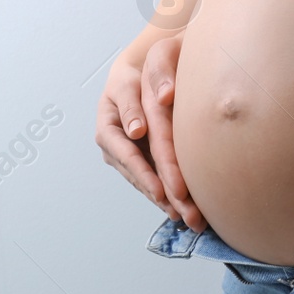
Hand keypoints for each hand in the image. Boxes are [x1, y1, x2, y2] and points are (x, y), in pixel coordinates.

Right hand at [95, 34, 202, 228]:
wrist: (134, 75)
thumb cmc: (133, 75)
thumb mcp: (128, 83)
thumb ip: (131, 104)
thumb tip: (136, 130)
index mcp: (107, 128)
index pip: (127, 155)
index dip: (144, 174)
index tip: (161, 191)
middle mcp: (114, 146)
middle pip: (137, 175)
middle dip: (159, 195)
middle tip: (181, 213)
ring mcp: (125, 154)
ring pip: (145, 181)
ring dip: (165, 200)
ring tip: (186, 218)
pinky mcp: (138, 158)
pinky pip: (151, 178)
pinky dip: (166, 193)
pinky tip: (182, 207)